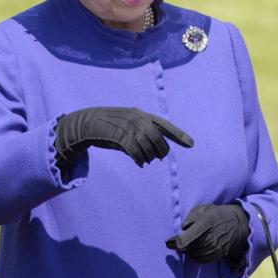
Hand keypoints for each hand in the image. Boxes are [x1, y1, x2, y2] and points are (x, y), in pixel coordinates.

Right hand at [54, 107, 192, 169]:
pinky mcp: (117, 134)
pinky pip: (134, 149)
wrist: (86, 122)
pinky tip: (139, 162)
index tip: (191, 144)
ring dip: (149, 156)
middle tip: (158, 158)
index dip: (179, 134)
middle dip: (160, 150)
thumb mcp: (127, 128)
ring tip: (146, 160)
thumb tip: (153, 156)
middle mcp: (137, 118)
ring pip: (146, 144)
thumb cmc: (109, 127)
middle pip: (157, 137)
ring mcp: (127, 125)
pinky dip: (139, 158)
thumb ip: (141, 137)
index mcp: (142, 115)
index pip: (164, 125)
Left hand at [166, 204, 248, 263]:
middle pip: (190, 246)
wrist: (236, 224)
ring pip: (194, 254)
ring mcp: (216, 246)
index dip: (179, 241)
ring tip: (182, 244)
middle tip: (171, 242)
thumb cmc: (216, 214)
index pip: (192, 234)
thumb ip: (192, 215)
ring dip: (185, 251)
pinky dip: (193, 256)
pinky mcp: (217, 254)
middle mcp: (212, 235)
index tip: (170, 242)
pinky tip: (191, 250)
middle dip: (178, 246)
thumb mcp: (204, 208)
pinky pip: (201, 259)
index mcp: (208, 221)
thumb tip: (183, 228)